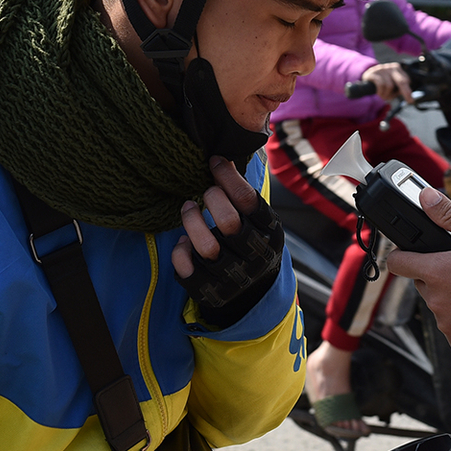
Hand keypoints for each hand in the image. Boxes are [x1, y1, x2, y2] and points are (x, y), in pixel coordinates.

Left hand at [171, 157, 258, 279]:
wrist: (253, 290)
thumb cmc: (250, 241)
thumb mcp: (258, 220)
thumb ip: (243, 195)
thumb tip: (221, 158)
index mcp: (270, 234)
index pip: (249, 200)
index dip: (228, 176)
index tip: (214, 162)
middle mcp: (254, 257)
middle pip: (229, 222)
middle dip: (212, 198)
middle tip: (206, 191)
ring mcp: (232, 277)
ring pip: (206, 247)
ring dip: (192, 221)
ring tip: (188, 207)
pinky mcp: (210, 292)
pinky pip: (187, 269)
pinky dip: (181, 251)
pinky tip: (184, 242)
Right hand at [362, 62, 411, 101]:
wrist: (366, 77)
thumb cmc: (381, 82)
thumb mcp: (391, 83)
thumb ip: (399, 88)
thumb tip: (408, 96)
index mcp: (396, 68)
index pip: (406, 80)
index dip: (408, 91)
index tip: (411, 100)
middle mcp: (390, 67)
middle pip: (401, 81)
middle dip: (406, 92)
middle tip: (410, 101)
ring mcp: (381, 69)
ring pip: (389, 86)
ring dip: (386, 94)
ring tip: (382, 95)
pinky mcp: (372, 73)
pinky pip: (380, 85)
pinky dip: (380, 92)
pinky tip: (378, 93)